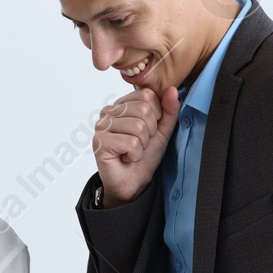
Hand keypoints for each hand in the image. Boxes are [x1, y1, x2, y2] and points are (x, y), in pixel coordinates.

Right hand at [93, 85, 180, 204]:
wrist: (134, 183)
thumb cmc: (145, 155)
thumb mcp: (162, 130)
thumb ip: (169, 110)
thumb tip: (172, 89)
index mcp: (122, 103)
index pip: (147, 94)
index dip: (156, 115)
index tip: (148, 131)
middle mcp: (108, 111)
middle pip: (144, 109)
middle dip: (150, 132)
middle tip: (140, 144)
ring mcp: (101, 126)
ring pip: (139, 127)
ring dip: (142, 145)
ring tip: (133, 151)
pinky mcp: (100, 142)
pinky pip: (131, 143)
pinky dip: (135, 155)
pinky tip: (126, 158)